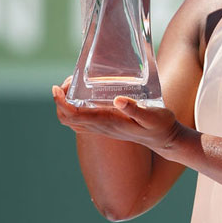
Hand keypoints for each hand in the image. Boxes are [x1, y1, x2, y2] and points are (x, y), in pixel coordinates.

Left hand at [52, 78, 185, 160]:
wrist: (165, 140)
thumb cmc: (160, 126)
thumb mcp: (153, 116)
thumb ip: (136, 109)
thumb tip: (117, 100)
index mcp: (108, 122)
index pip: (74, 115)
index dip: (61, 103)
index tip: (57, 88)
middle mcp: (101, 127)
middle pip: (67, 119)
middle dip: (60, 101)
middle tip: (68, 82)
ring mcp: (102, 128)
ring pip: (72, 121)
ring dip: (65, 105)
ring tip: (72, 86)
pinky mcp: (106, 126)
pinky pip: (81, 121)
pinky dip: (74, 109)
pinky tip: (83, 96)